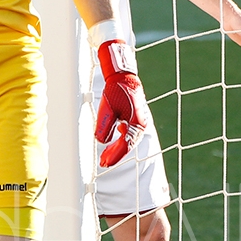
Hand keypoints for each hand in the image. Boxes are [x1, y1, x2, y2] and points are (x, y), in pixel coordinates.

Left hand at [94, 40, 151, 166]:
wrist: (123, 76)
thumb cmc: (116, 90)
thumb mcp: (107, 109)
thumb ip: (104, 127)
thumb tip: (101, 141)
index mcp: (137, 124)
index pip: (125, 145)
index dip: (114, 156)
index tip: (104, 163)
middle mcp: (140, 124)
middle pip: (127, 145)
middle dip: (114, 155)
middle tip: (103, 163)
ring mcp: (138, 121)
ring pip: (127, 140)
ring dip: (116, 148)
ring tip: (104, 156)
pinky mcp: (134, 118)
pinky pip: (127, 133)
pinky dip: (118, 139)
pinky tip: (110, 142)